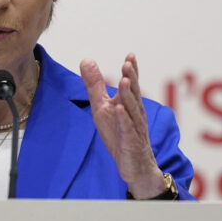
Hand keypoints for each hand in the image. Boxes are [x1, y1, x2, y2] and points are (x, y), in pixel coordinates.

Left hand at [80, 54, 164, 198]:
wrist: (134, 165)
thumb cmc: (119, 134)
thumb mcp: (102, 106)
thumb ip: (95, 84)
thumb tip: (86, 60)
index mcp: (129, 103)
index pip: (131, 84)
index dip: (131, 70)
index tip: (130, 55)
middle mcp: (135, 113)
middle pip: (133, 93)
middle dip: (131, 78)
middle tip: (127, 64)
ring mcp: (134, 128)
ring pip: (132, 109)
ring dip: (128, 95)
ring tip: (124, 81)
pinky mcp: (130, 142)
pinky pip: (127, 130)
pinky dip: (123, 120)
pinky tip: (119, 110)